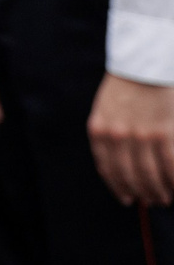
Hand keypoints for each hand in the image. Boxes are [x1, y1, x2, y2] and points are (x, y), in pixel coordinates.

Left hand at [88, 73, 173, 207]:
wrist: (144, 64)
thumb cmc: (126, 87)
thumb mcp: (105, 110)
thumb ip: (109, 135)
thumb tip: (120, 167)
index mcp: (99, 130)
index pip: (107, 169)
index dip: (118, 187)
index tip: (127, 198)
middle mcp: (118, 136)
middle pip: (130, 176)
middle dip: (141, 192)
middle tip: (152, 200)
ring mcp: (142, 135)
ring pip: (150, 175)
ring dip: (158, 191)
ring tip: (164, 197)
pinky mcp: (165, 133)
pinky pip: (171, 167)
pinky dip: (173, 181)